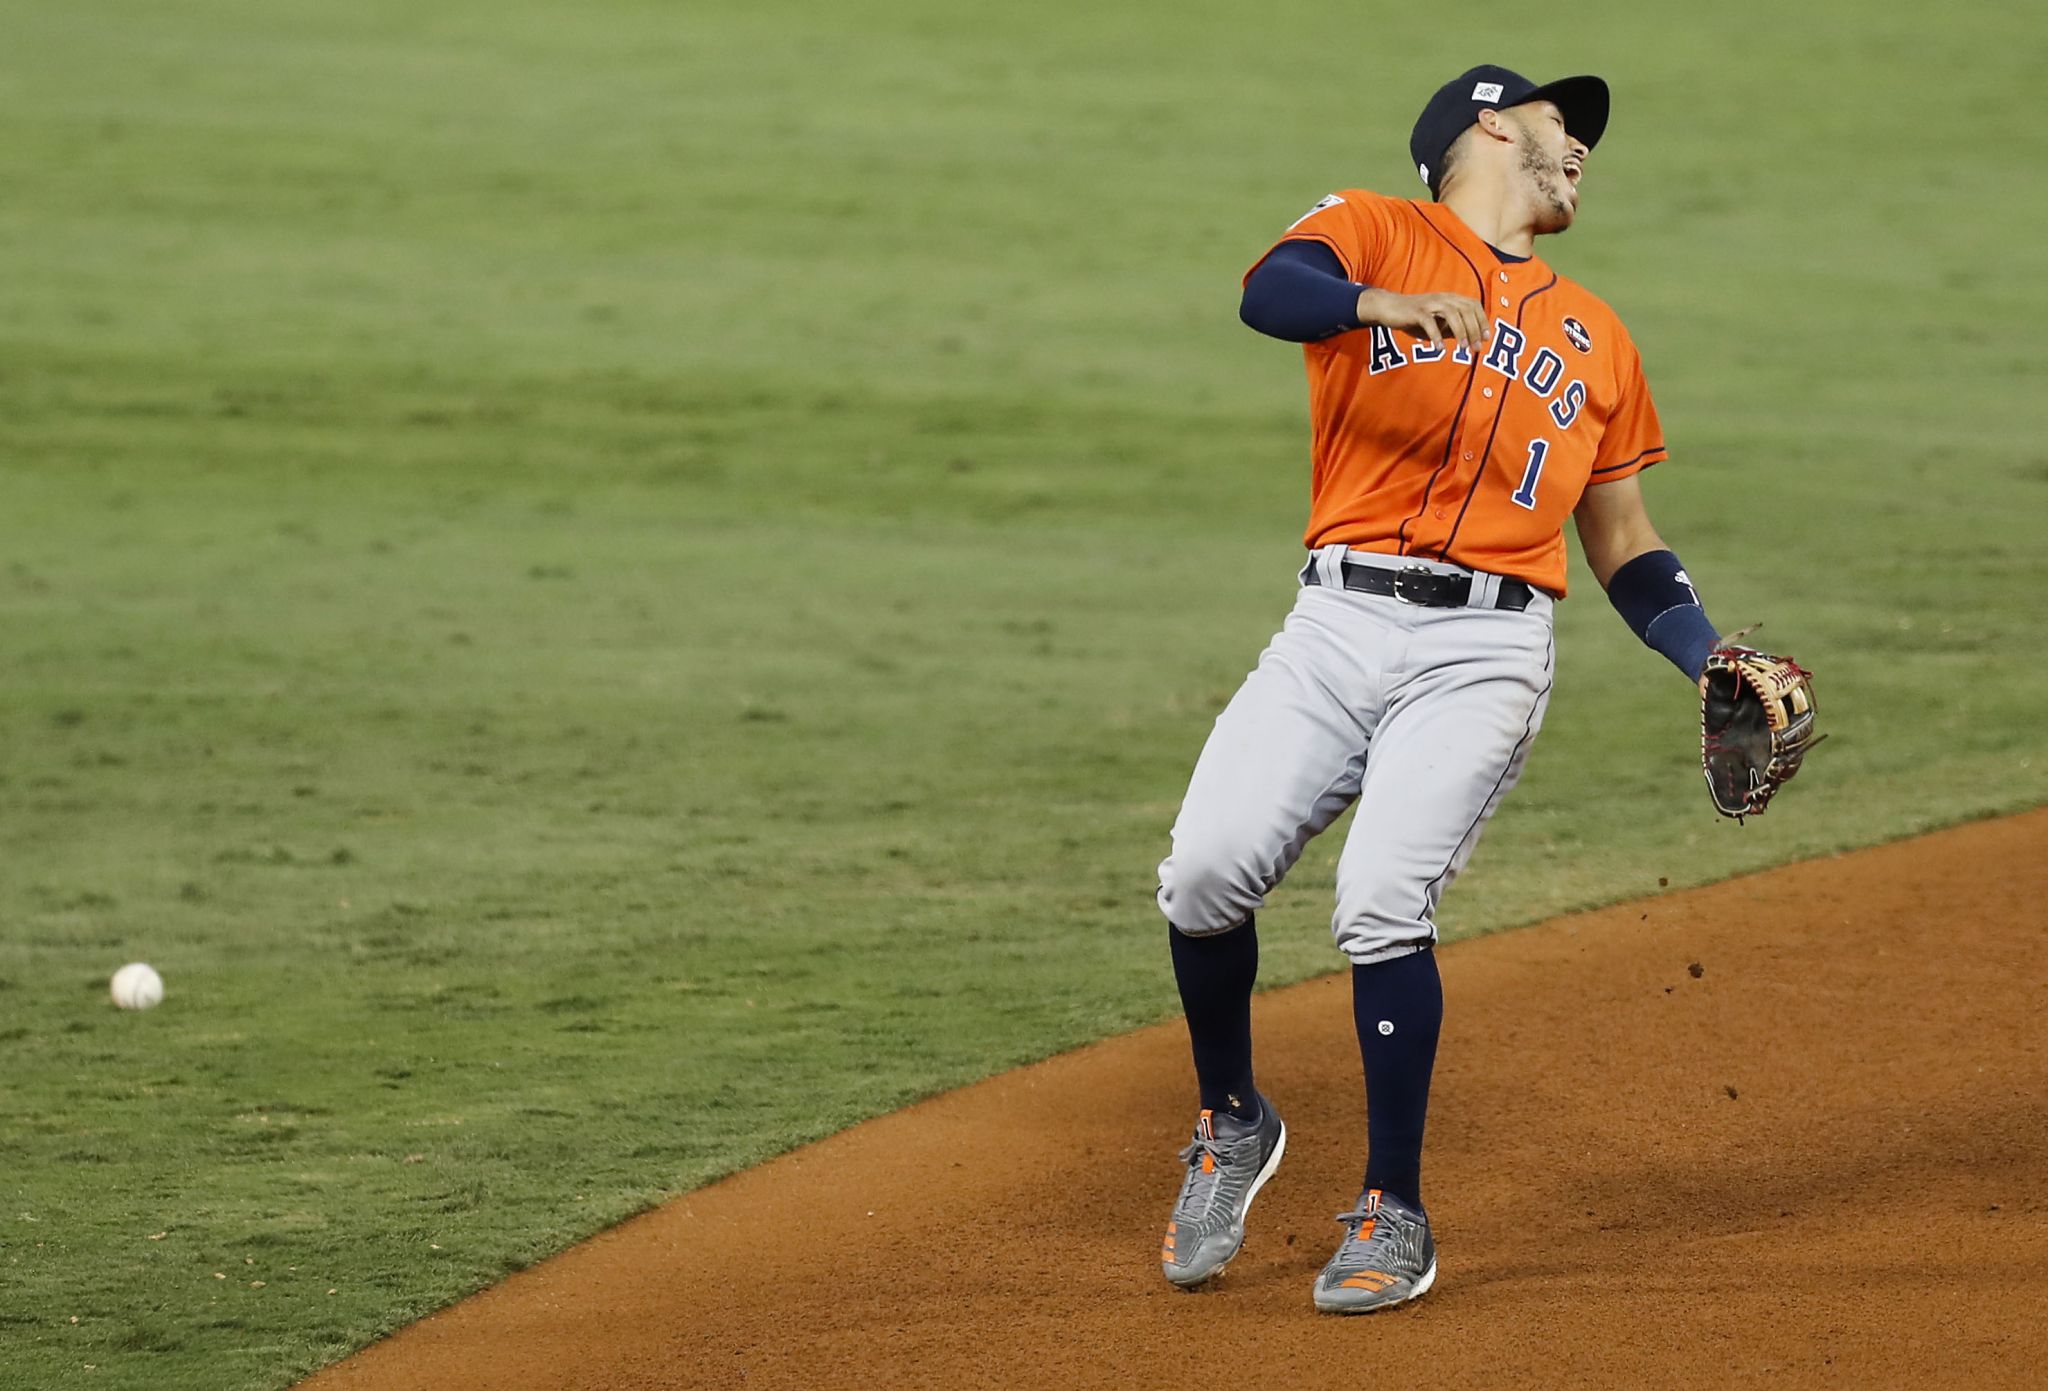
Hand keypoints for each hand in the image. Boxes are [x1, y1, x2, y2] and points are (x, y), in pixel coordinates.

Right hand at [1356, 289, 1488, 349]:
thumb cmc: (1414, 317)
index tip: (1486, 338)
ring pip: (1452, 314)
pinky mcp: (1417, 311)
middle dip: (1474, 329)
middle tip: (1476, 348)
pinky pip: (1429, 322)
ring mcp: (1430, 303)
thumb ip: (1452, 328)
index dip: (1482, 321)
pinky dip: (1436, 335)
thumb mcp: (1437, 323)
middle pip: (1466, 309)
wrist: (1389, 308)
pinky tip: (1439, 348)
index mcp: (1450, 299)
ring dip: (1460, 331)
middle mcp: (1443, 298)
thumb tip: (1469, 339)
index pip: (1473, 305)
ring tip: (1462, 347)